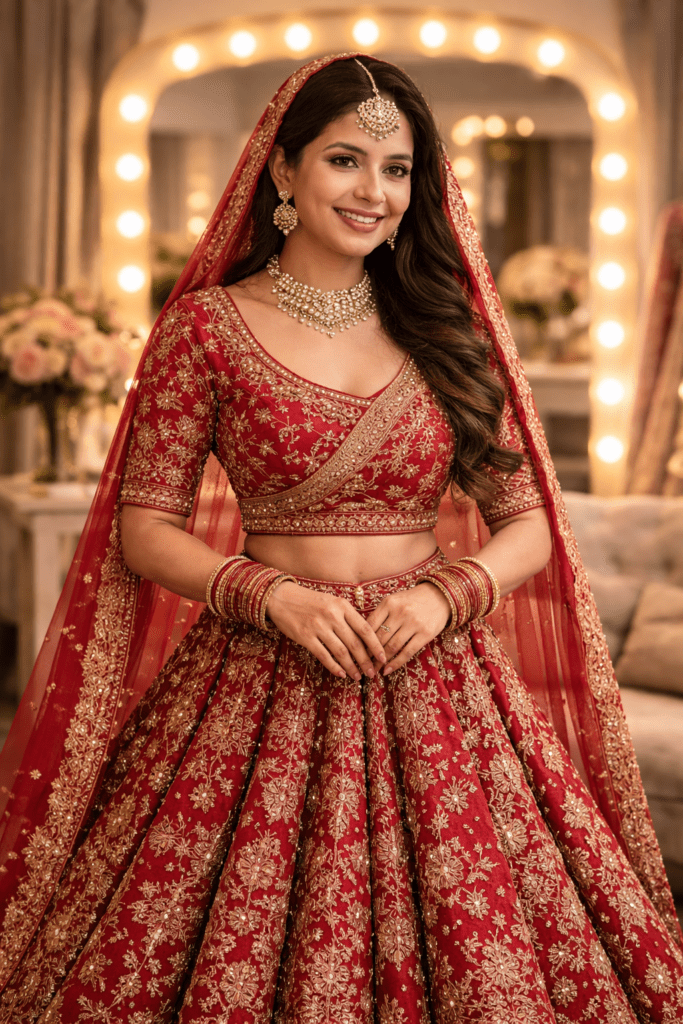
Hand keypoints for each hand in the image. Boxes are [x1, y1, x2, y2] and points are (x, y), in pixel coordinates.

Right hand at [266, 580, 386, 679]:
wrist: (282, 598)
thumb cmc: (311, 601)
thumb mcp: (333, 602)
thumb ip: (348, 616)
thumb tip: (366, 637)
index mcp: (342, 606)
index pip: (365, 629)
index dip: (376, 646)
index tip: (383, 657)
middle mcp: (332, 616)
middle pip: (355, 643)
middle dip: (366, 661)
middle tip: (372, 673)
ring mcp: (318, 627)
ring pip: (341, 652)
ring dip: (351, 667)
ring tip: (358, 676)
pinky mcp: (306, 637)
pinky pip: (324, 656)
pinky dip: (334, 667)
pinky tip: (341, 674)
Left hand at [366, 582, 450, 674]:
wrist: (439, 596)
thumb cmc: (412, 600)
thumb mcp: (394, 600)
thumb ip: (380, 615)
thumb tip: (363, 636)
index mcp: (389, 603)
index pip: (370, 625)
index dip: (361, 640)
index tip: (356, 651)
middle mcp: (400, 612)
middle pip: (380, 638)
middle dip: (369, 654)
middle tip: (362, 664)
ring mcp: (413, 623)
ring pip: (392, 647)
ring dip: (381, 661)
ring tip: (374, 670)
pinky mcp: (425, 634)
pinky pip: (407, 652)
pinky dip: (396, 663)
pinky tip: (388, 670)